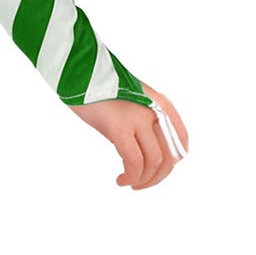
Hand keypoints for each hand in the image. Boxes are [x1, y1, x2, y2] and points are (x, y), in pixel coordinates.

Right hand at [69, 83, 187, 188]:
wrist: (75, 70)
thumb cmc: (97, 85)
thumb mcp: (130, 99)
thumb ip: (143, 118)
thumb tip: (145, 146)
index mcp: (161, 103)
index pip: (181, 142)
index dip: (171, 163)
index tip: (155, 171)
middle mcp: (155, 111)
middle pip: (169, 156)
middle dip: (157, 177)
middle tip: (140, 184)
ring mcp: (138, 118)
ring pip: (154, 162)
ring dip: (144, 180)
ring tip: (129, 183)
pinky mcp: (119, 126)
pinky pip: (134, 161)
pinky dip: (131, 176)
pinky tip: (120, 180)